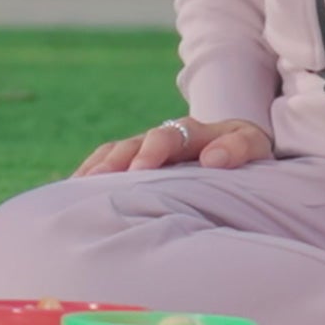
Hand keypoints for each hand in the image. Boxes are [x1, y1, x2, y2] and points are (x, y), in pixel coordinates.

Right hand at [75, 116, 273, 178]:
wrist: (234, 145)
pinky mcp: (133, 160)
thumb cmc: (242, 152)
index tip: (142, 170)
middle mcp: (162, 136)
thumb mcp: (252, 146)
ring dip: (96, 170)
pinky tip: (72, 193)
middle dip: (116, 163)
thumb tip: (213, 159)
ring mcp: (144, 147)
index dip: (153, 151)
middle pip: (132, 144)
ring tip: (76, 189)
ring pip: (114, 153)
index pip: (167, 136)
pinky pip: (106, 162)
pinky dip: (89, 175)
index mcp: (191, 131)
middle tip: (101, 182)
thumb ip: (237, 148)